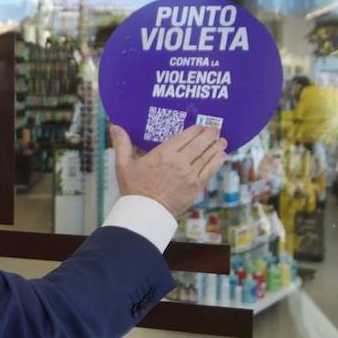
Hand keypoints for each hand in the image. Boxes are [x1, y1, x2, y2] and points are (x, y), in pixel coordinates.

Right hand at [111, 124, 227, 216]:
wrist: (145, 212)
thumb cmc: (134, 189)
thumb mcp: (123, 165)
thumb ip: (122, 144)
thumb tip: (115, 127)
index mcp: (163, 154)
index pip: (185, 136)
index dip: (196, 129)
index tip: (201, 125)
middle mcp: (180, 162)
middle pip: (200, 143)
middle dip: (210, 134)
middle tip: (215, 129)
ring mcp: (190, 174)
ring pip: (208, 155)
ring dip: (216, 146)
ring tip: (222, 140)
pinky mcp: (196, 186)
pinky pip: (210, 170)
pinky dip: (217, 160)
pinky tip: (221, 155)